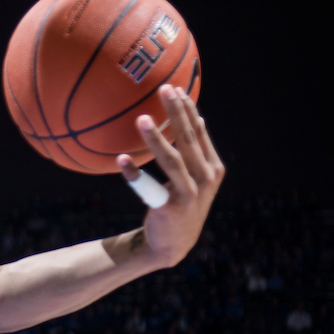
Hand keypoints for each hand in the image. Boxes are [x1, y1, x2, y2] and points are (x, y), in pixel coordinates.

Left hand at [118, 84, 223, 266]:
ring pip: (172, 160)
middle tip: (163, 90)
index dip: (187, 109)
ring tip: (141, 118)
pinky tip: (121, 161)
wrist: (173, 245)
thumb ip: (196, 152)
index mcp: (212, 168)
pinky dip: (135, 175)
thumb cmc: (181, 205)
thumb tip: (197, 118)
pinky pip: (150, 188)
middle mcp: (206, 179)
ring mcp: (190, 194)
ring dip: (156, 138)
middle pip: (188, 139)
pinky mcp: (171, 209)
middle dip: (176, 112)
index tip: (175, 88)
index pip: (199, 132)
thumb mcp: (195, 178)